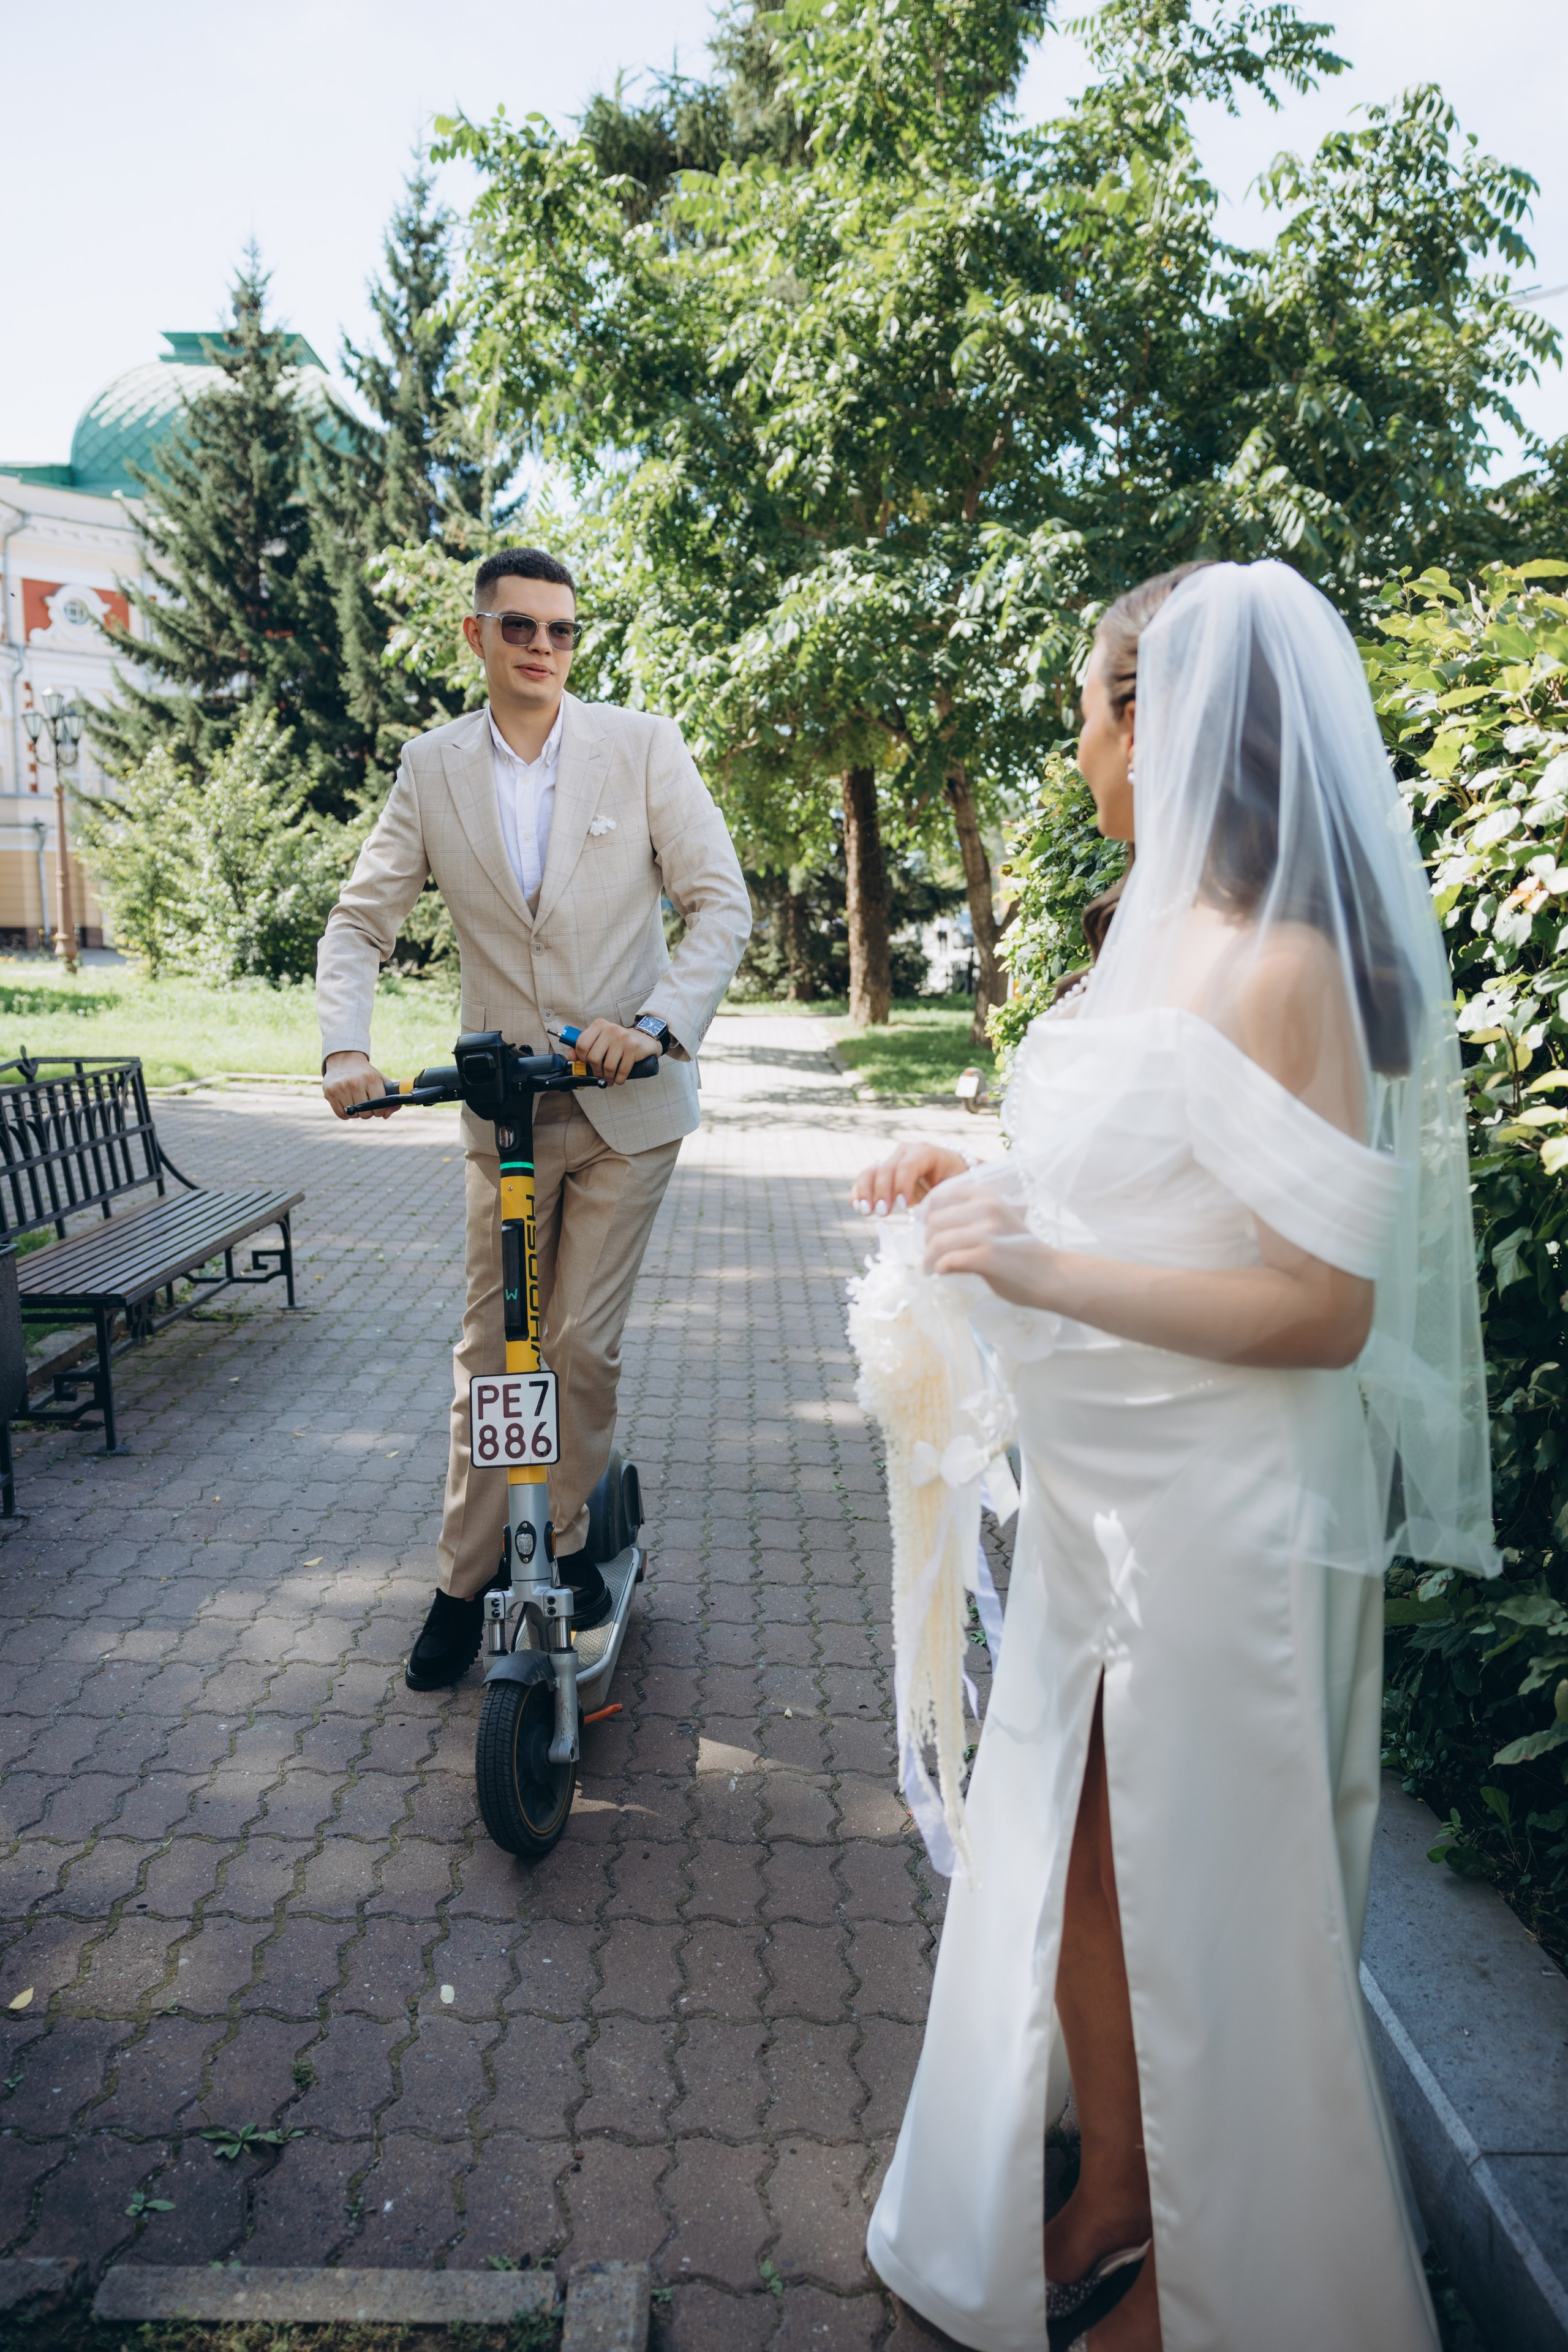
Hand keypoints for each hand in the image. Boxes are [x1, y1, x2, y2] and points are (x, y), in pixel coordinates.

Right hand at [323, 1050, 394, 1120]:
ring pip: (353, 1114)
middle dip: (368, 1112)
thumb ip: (390, 1098)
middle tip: (366, 1105)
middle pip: (365, 1113)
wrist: (344, 1059)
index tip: (378, 1108)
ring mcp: (341, 1087)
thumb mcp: (380, 1080)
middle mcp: (355, 1083)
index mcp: (371, 1079)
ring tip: (356, 1102)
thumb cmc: (366, 1074)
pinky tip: (347, 1105)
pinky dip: (346, 1114)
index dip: (380, 1111)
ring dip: (356, 1113)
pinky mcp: (330, 1092)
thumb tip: (386, 1116)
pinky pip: (341, 1114)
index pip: (379, 1106)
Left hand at [573, 1018, 659, 1084]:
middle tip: (600, 1075)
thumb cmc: (619, 1042)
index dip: (582, 1058)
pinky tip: (618, 1079)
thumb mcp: (601, 1040)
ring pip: (608, 1066)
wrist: (644, 1039)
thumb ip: (584, 1046)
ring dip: (608, 1077)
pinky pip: (622, 1070)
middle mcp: (610, 1029)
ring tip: (609, 1079)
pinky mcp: (633, 1047)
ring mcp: (623, 1038)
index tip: (587, 1063)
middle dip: (596, 1071)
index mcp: (599, 1025)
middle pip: (593, 1058)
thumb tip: (571, 1056)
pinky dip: (618, 1079)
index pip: (581, 1044)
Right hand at [852, 1143, 970, 1216]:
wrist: (949, 1175)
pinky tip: (857, 1207)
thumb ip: (945, 1193)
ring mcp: (891, 1162)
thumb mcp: (956, 1185)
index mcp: (926, 1153)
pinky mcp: (882, 1175)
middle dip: (883, 1192)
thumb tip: (928, 1212)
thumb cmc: (956, 1182)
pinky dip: (858, 1193)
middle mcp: (905, 1153)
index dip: (903, 1185)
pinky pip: (864, 1180)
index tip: (904, 1207)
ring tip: (866, 1211)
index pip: (909, 1165)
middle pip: (887, 1169)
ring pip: (871, 1172)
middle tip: (884, 1213)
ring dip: (865, 1192)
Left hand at [922, 1183, 1058, 1308]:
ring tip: (930, 1268)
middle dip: (926, 1241)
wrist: (1051, 1274)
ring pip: (937, 1242)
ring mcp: (987, 1231)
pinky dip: (940, 1268)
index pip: (939, 1195)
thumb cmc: (1020, 1250)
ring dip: (928, 1259)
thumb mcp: (997, 1219)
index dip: (926, 1214)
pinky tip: (943, 1273)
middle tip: (929, 1255)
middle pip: (934, 1221)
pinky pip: (948, 1260)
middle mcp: (986, 1208)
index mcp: (986, 1195)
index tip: (925, 1229)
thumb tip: (928, 1223)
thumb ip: (968, 1216)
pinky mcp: (987, 1256)